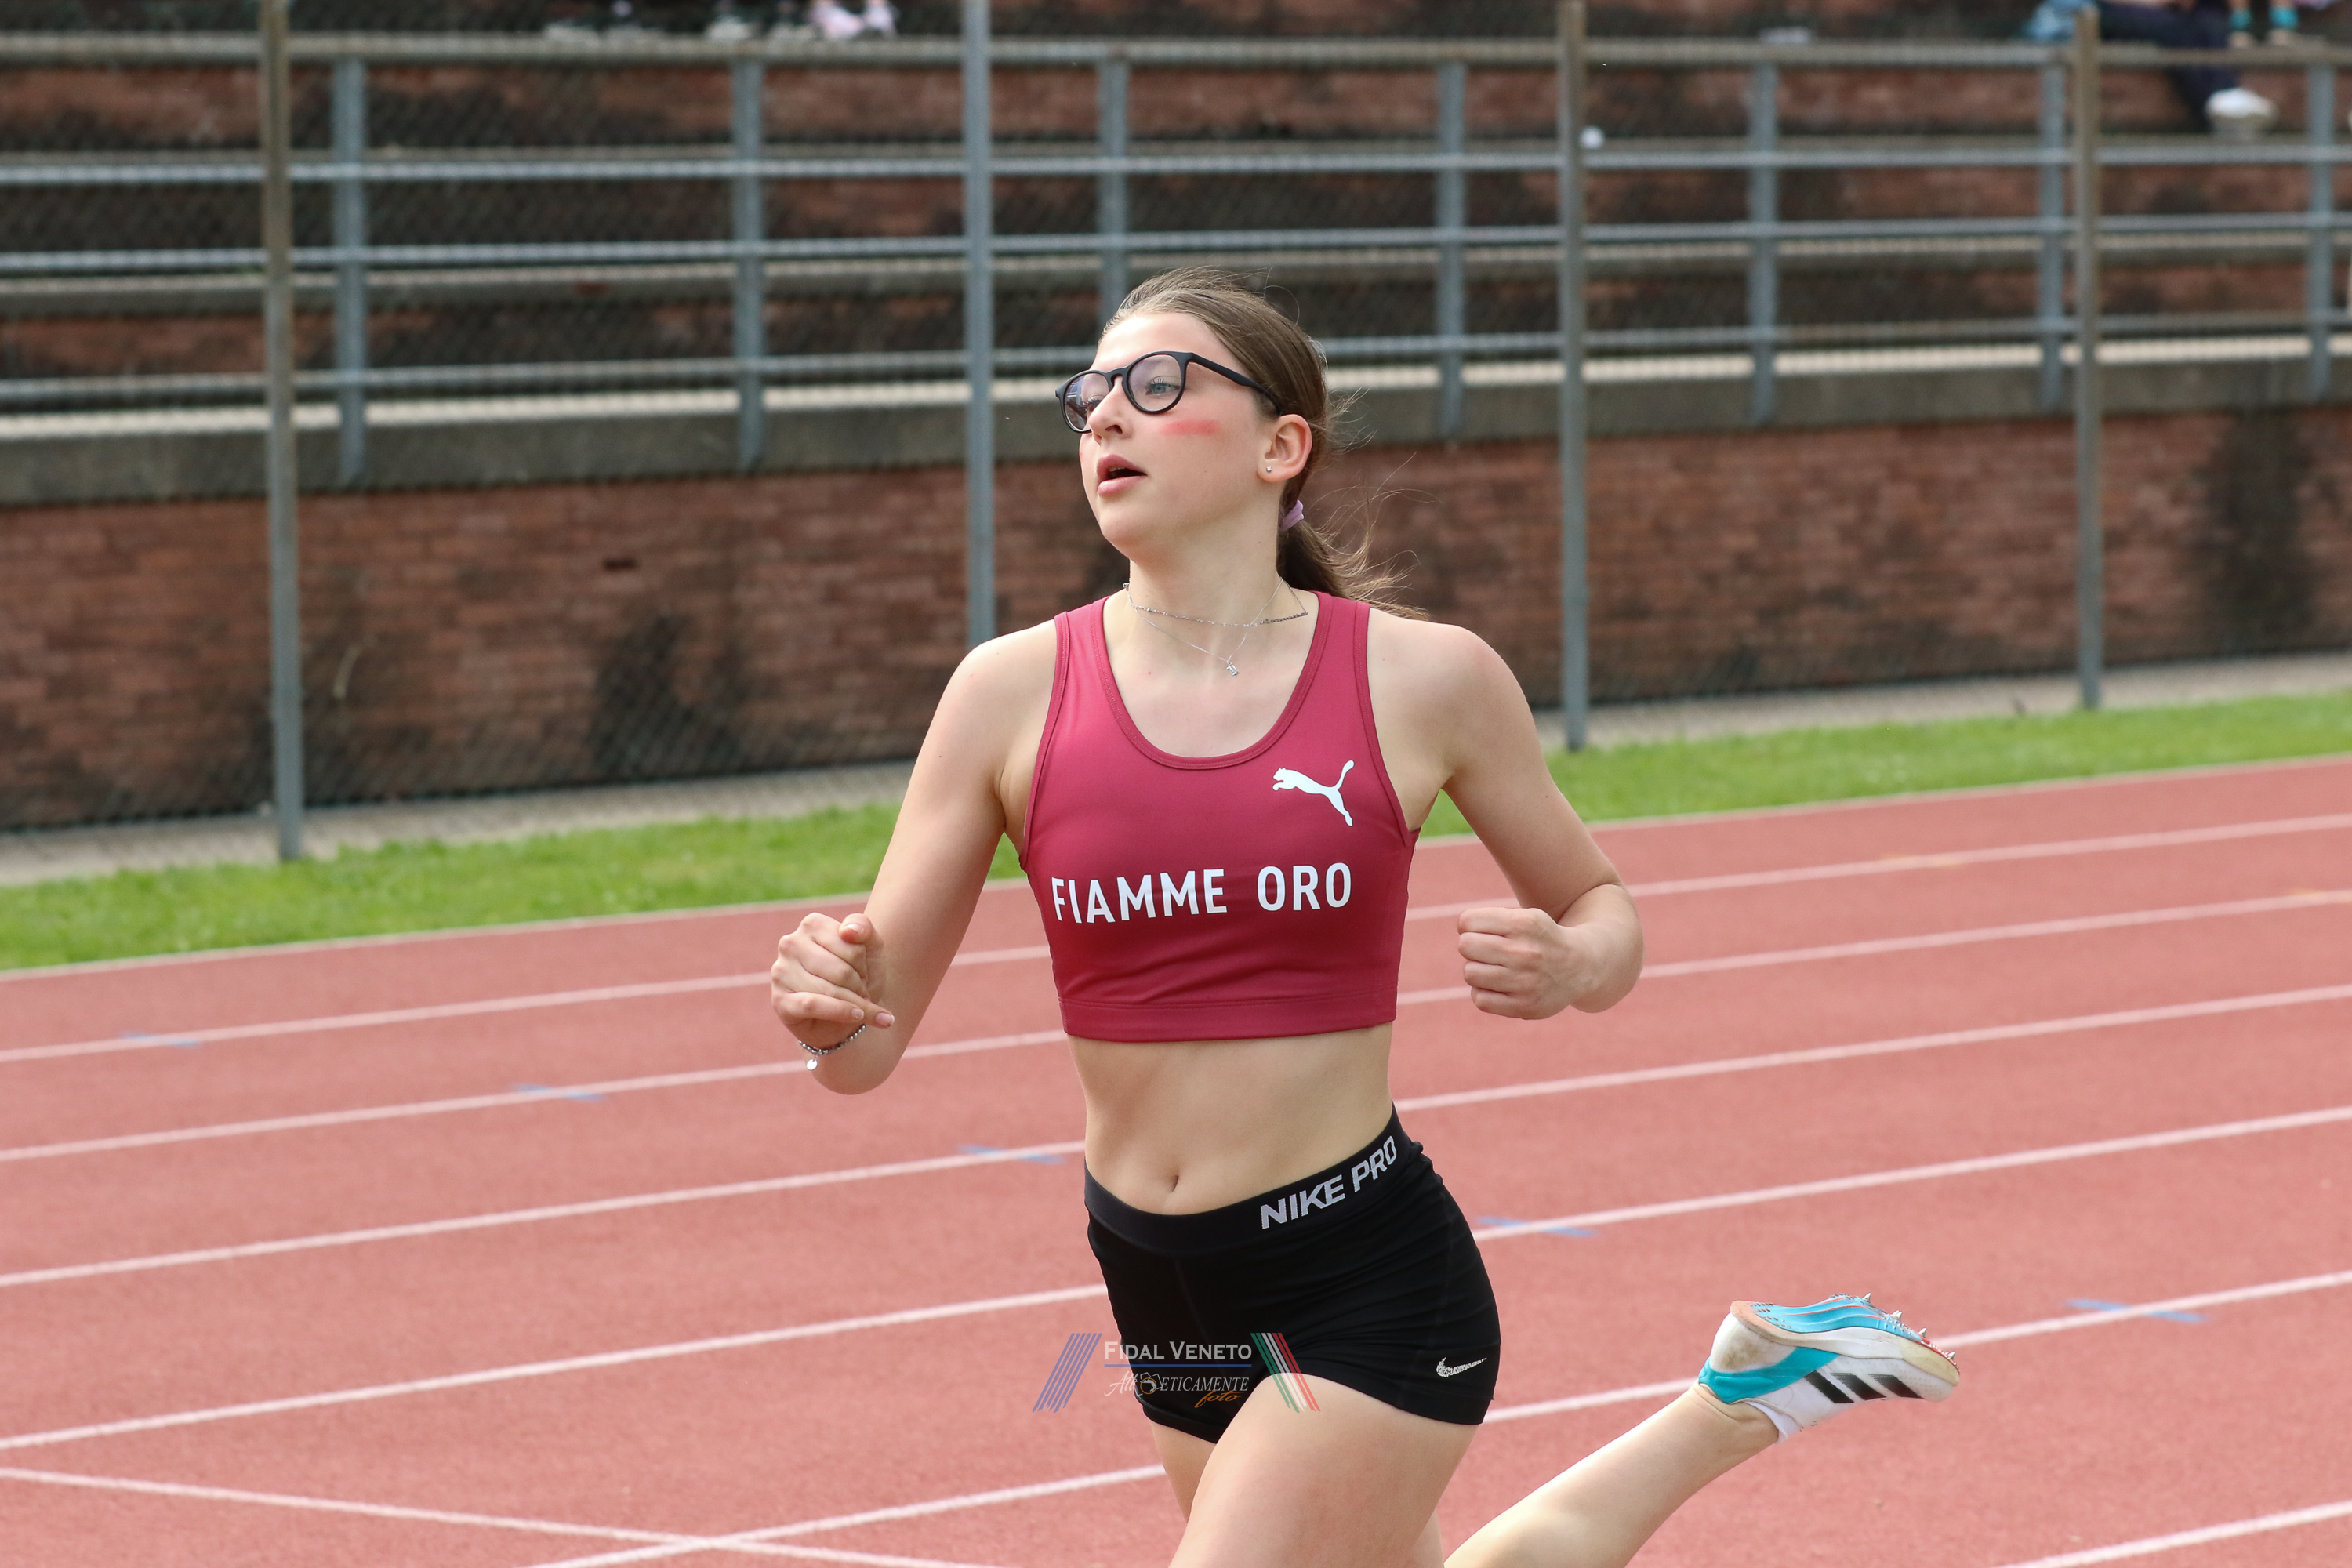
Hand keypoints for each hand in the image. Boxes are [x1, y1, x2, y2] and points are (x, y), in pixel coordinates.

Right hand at [771, 912, 894, 1046]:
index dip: (863, 963)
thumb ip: (863, 926)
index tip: (863, 970)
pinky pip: (813, 1005)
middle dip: (859, 986)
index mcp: (811, 925)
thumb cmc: (859, 975)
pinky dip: (840, 1012)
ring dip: (854, 1003)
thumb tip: (848, 931)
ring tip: (859, 1006)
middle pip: (841, 970)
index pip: (851, 945)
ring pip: (829, 989)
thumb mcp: (871, 945)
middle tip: (861, 992)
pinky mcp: (780, 1000)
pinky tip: (857, 1016)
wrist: (851, 1014)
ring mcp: (781, 972)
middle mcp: (790, 944)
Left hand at [1456, 907, 1600, 1018]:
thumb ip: (1490, 920)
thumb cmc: (1541, 938)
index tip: (1481, 930)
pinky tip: (1498, 986)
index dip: (1469, 926)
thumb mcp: (1524, 916)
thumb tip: (1461, 929)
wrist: (1582, 967)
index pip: (1467, 922)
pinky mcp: (1524, 1006)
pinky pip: (1479, 999)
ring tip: (1494, 968)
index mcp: (1524, 924)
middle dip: (1472, 946)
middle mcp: (1526, 953)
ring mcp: (1526, 982)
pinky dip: (1483, 992)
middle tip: (1488, 950)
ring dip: (1477, 970)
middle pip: (1465, 946)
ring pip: (1469, 972)